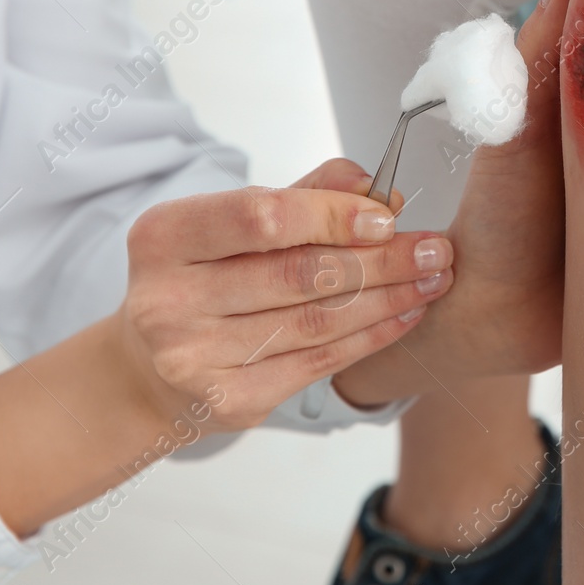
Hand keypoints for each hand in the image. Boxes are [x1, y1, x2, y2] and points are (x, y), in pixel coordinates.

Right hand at [113, 167, 456, 430]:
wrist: (147, 371)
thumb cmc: (202, 281)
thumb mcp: (232, 226)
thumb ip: (301, 195)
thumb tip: (371, 184)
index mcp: (165, 238)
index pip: (262, 218)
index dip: (332, 215)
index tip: (388, 216)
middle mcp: (169, 300)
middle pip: (298, 274)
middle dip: (382, 259)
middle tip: (435, 248)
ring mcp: (194, 357)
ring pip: (317, 321)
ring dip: (389, 298)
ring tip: (433, 278)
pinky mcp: (228, 400)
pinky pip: (318, 361)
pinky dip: (372, 336)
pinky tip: (404, 314)